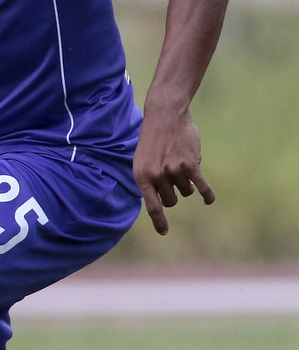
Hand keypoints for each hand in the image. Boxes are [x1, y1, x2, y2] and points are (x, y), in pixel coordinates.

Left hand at [132, 104, 213, 234]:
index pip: (152, 206)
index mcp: (141, 177)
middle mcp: (156, 176)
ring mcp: (173, 171)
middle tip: (173, 179)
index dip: (159, 221)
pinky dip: (207, 195)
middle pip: (172, 201)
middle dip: (174, 194)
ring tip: (180, 165)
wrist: (164, 116)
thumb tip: (161, 201)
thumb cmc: (153, 139)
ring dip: (186, 183)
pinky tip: (209, 200)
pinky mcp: (190, 165)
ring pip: (186, 191)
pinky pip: (202, 187)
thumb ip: (150, 180)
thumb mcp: (142, 160)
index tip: (164, 232)